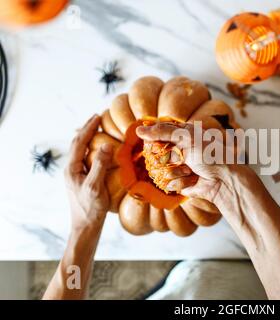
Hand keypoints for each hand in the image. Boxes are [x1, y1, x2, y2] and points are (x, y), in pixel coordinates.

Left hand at [65, 115, 112, 230]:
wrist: (85, 226)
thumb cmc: (90, 209)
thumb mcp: (96, 186)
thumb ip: (100, 165)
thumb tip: (106, 145)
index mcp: (72, 169)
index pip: (79, 142)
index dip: (88, 128)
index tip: (97, 116)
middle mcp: (71, 170)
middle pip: (77, 144)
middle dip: (86, 130)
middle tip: (97, 118)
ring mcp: (75, 175)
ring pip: (81, 151)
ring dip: (88, 138)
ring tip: (98, 129)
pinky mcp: (81, 180)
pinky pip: (86, 159)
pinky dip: (92, 149)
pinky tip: (100, 150)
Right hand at [136, 122, 250, 205]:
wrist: (224, 179)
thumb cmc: (211, 154)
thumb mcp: (188, 137)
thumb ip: (163, 132)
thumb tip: (139, 130)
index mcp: (181, 135)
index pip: (157, 134)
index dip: (154, 139)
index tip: (157, 142)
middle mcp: (177, 150)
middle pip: (155, 153)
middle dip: (169, 157)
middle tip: (184, 158)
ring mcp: (177, 167)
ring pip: (160, 170)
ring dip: (177, 171)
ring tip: (192, 170)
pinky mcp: (178, 183)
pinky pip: (168, 183)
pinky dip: (181, 182)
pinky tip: (193, 180)